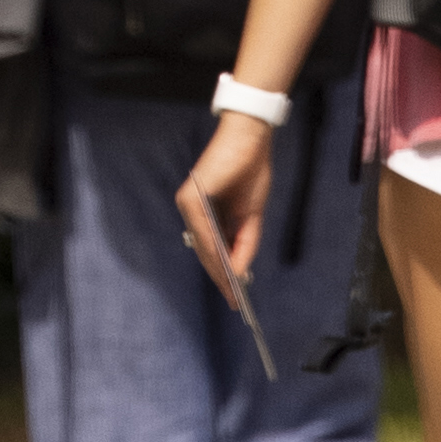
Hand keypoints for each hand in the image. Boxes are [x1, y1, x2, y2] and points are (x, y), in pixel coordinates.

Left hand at [175, 108, 273, 285]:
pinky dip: (215, 251)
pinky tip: (227, 267)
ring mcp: (189, 204)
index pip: (211, 250)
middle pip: (206, 252)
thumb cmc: (251, 172)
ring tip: (232, 291)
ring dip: (218, 269)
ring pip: (203, 245)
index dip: (222, 273)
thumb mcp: (251, 216)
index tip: (233, 296)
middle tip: (233, 300)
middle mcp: (192, 210)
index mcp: (205, 213)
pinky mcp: (191, 197)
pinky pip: (204, 231)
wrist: (251, 141)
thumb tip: (239, 272)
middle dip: (221, 277)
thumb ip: (244, 243)